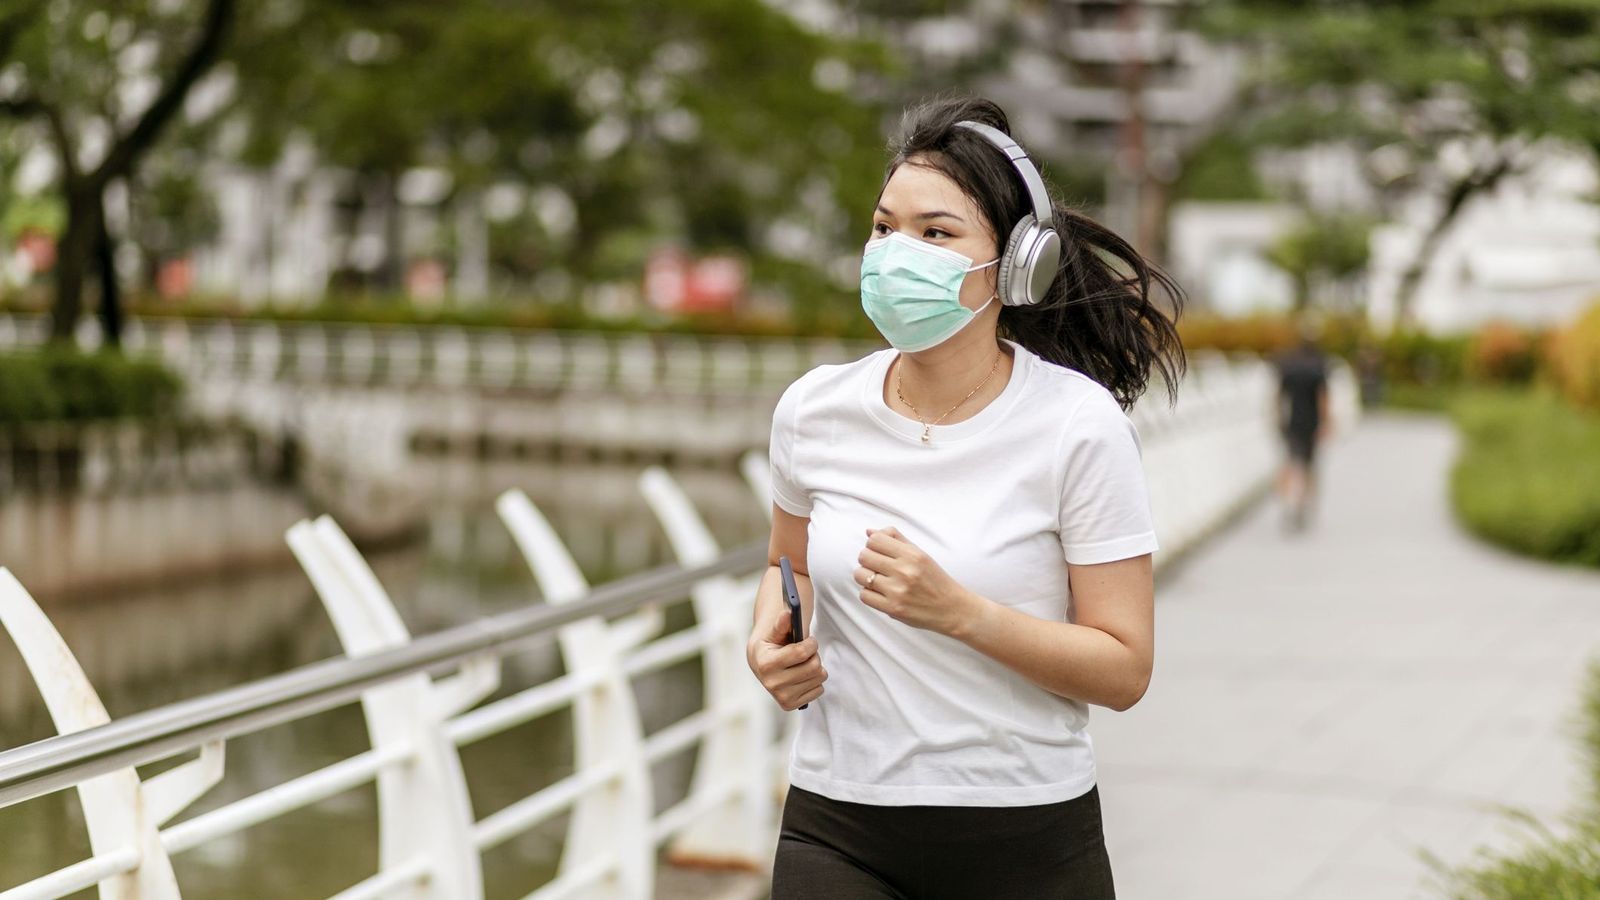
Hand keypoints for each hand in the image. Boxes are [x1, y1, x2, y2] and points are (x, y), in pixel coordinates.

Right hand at [746, 608, 826, 710]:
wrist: (761, 664)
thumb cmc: (771, 645)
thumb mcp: (773, 632)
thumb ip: (781, 623)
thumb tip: (788, 613)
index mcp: (766, 663)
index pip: (801, 653)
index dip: (811, 643)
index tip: (809, 640)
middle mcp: (772, 683)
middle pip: (813, 666)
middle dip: (814, 655)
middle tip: (807, 652)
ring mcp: (781, 697)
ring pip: (819, 678)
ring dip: (816, 667)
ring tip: (803, 663)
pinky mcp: (790, 705)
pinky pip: (819, 690)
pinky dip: (814, 681)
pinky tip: (802, 676)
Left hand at [854, 526, 985, 637]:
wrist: (951, 609)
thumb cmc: (935, 580)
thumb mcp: (921, 554)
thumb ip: (896, 539)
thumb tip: (869, 531)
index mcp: (912, 555)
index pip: (874, 539)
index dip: (873, 544)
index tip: (879, 552)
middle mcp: (904, 571)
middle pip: (864, 556)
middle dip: (867, 560)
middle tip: (877, 566)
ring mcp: (897, 591)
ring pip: (860, 575)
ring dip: (865, 577)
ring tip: (877, 580)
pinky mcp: (893, 608)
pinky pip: (864, 596)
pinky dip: (869, 594)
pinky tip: (880, 593)